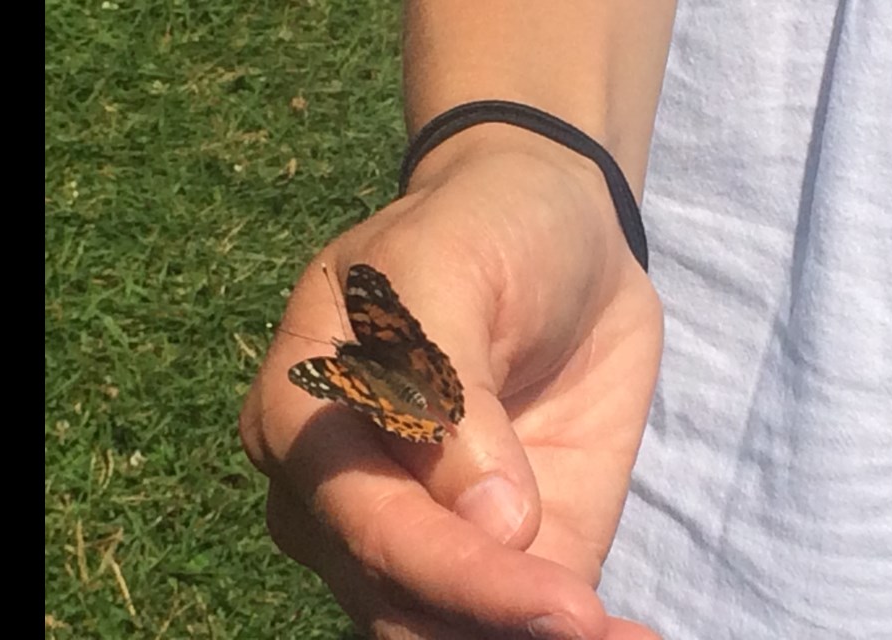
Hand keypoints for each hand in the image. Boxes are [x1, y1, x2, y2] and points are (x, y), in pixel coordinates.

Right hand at [239, 127, 662, 638]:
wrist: (551, 227)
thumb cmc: (477, 228)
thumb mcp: (443, 267)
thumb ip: (442, 386)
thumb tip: (490, 523)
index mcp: (304, 419)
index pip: (361, 522)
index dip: (449, 570)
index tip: (556, 597)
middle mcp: (345, 493)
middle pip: (392, 597)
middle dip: (486, 622)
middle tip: (587, 627)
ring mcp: (423, 526)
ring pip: (443, 625)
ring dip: (523, 639)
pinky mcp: (505, 547)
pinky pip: (515, 618)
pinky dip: (566, 638)